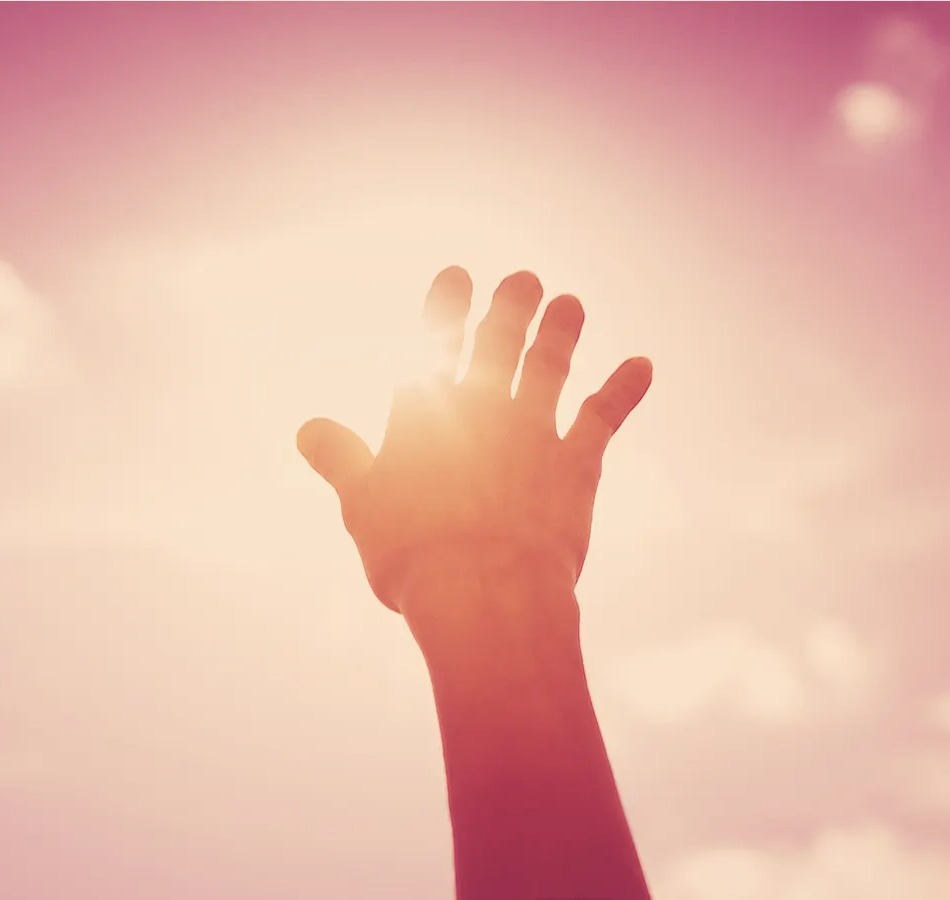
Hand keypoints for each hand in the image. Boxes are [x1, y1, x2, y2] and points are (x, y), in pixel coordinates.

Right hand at [296, 266, 652, 612]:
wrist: (486, 591)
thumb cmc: (411, 553)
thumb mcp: (360, 505)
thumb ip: (339, 458)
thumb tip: (308, 428)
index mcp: (422, 411)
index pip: (435, 340)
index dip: (446, 303)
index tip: (458, 273)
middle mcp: (481, 407)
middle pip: (498, 341)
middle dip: (510, 306)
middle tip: (524, 278)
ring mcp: (532, 430)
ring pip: (550, 365)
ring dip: (561, 332)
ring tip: (569, 303)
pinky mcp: (576, 463)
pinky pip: (603, 416)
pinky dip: (623, 389)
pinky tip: (641, 365)